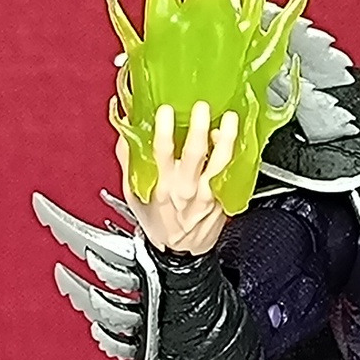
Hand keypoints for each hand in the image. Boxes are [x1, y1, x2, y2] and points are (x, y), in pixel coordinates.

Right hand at [116, 101, 238, 255]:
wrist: (182, 252)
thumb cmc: (159, 223)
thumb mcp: (135, 197)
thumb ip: (130, 164)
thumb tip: (125, 136)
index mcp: (162, 184)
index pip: (162, 153)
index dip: (164, 130)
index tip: (165, 111)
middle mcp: (186, 188)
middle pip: (194, 154)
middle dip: (199, 128)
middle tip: (201, 108)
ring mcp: (208, 193)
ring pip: (220, 162)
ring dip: (226, 138)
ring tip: (228, 118)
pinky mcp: (223, 198)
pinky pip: (232, 173)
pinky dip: (234, 154)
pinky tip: (233, 140)